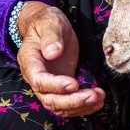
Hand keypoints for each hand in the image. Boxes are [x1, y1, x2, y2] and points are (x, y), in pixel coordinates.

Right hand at [16, 1, 104, 116]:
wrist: (48, 26)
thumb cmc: (47, 23)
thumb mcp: (50, 23)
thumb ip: (51, 37)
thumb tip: (53, 53)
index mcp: (30, 61)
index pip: (39, 81)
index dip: (56, 86)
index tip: (74, 83)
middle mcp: (36, 77)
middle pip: (49, 100)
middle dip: (72, 101)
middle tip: (93, 95)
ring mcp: (49, 84)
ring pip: (59, 106)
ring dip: (80, 106)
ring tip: (99, 98)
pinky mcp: (61, 86)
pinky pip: (68, 103)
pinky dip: (83, 106)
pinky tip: (98, 101)